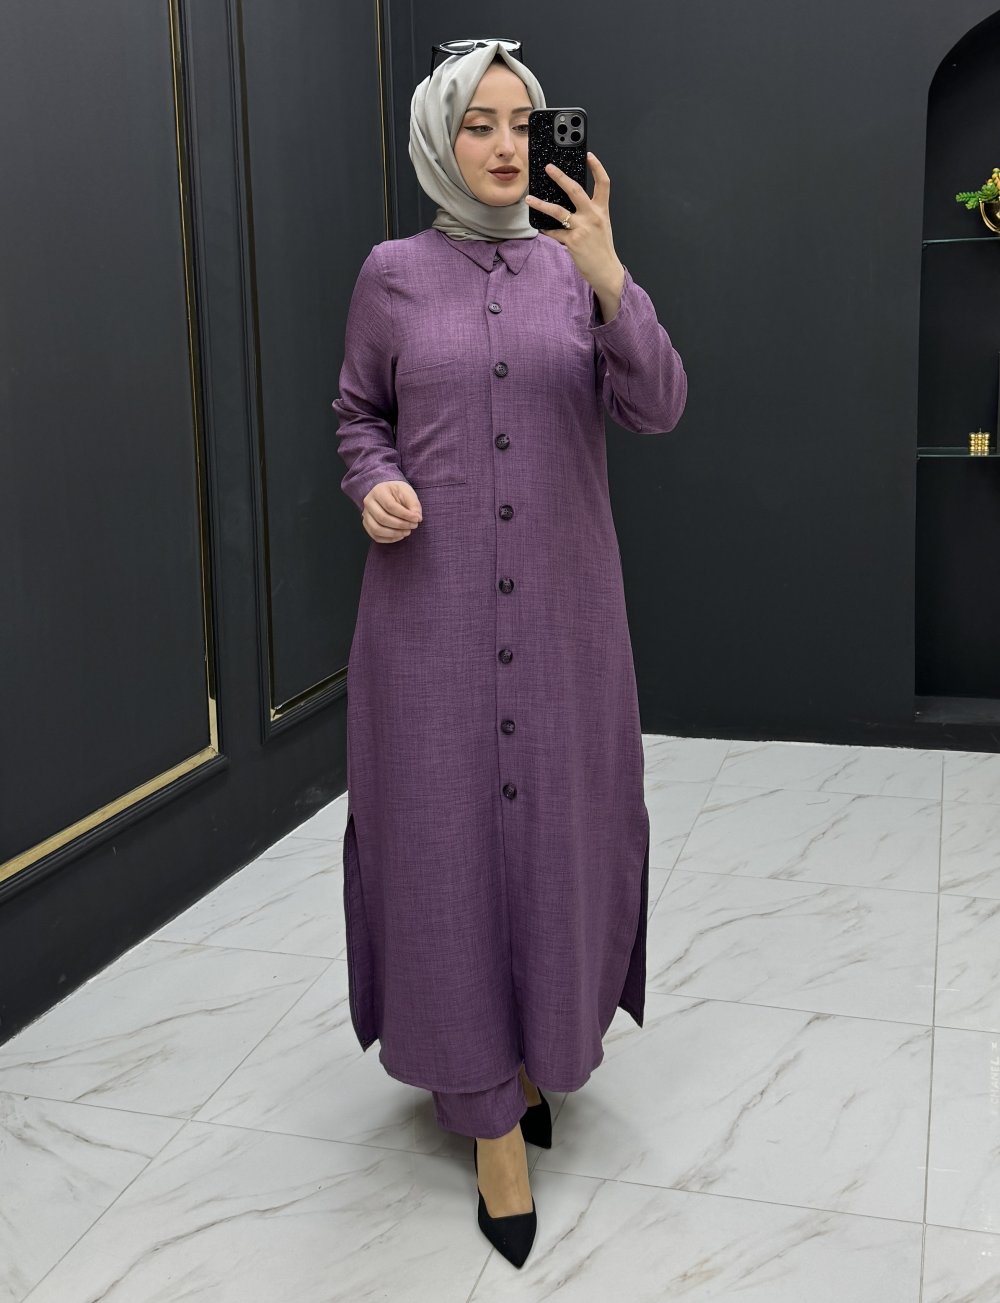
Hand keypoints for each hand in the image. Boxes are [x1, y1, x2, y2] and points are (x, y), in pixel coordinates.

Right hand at [361, 480, 422, 542]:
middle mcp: (368, 502)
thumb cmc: (398, 493)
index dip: (405, 515)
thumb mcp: (408, 492)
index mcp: (378, 491)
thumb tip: (417, 518)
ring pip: (377, 529)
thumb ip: (414, 504)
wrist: (388, 494)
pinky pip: (376, 536)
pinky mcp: (367, 524)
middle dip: (401, 525)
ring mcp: (366, 514)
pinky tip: (400, 535)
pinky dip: (389, 539)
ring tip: (407, 531)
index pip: (390, 506)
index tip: (417, 519)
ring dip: (395, 534)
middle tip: (414, 526)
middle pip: (383, 518)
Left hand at [525, 152, 623, 297]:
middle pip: (575, 190)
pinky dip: (546, 230)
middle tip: (548, 168)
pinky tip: (541, 228)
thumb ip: (589, 212)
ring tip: (529, 199)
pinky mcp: (572, 242)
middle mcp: (592, 216)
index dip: (597, 167)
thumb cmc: (601, 248)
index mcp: (601, 210)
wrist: (606, 270)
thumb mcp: (601, 225)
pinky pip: (554, 232)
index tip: (589, 155)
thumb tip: (569, 202)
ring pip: (558, 211)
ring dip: (541, 204)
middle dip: (560, 177)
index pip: (603, 183)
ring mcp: (582, 228)